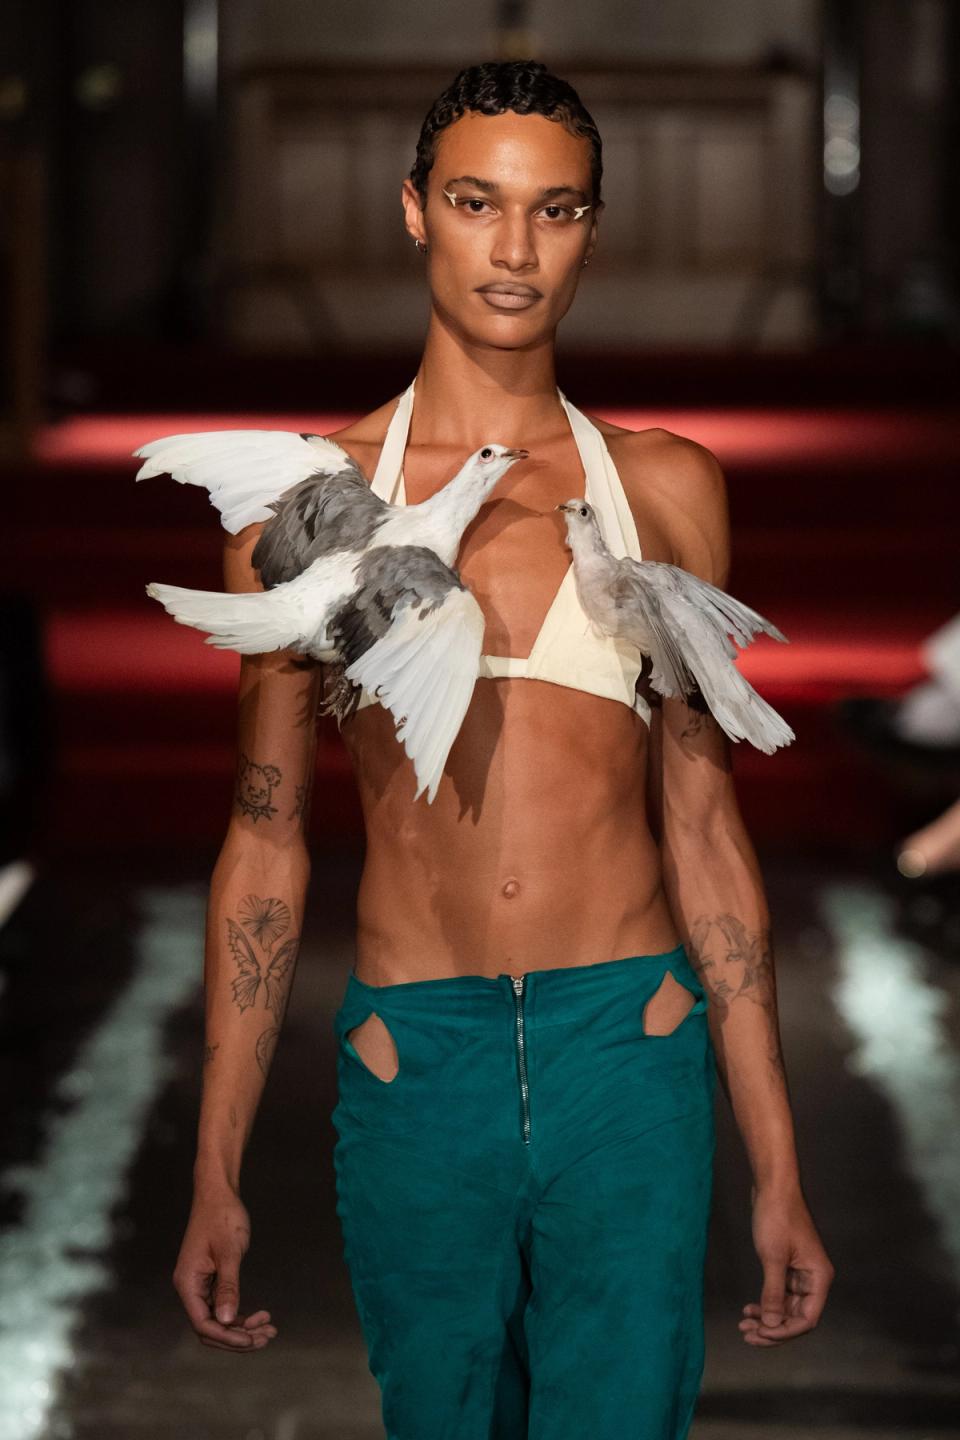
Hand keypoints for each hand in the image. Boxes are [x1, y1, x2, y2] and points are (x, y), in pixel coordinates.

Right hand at [173, 1186, 278, 1351]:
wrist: (219, 1193)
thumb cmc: (222, 1217)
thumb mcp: (229, 1252)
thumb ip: (228, 1286)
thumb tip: (225, 1320)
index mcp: (188, 1283)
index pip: (204, 1324)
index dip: (228, 1336)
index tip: (253, 1338)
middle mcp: (190, 1288)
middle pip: (211, 1328)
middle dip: (238, 1337)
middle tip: (268, 1335)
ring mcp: (200, 1285)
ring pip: (218, 1320)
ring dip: (242, 1329)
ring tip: (270, 1330)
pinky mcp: (211, 1280)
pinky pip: (223, 1307)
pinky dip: (240, 1315)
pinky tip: (261, 1317)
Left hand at [739, 1183, 834, 1345]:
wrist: (772, 1186)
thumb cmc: (776, 1216)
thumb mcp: (773, 1257)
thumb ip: (774, 1293)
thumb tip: (772, 1325)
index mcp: (819, 1278)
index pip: (807, 1319)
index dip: (784, 1331)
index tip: (761, 1333)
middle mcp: (813, 1279)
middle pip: (796, 1317)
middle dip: (772, 1328)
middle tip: (746, 1333)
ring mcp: (800, 1273)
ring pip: (786, 1307)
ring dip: (767, 1318)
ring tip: (744, 1324)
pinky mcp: (787, 1266)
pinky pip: (779, 1294)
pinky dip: (765, 1303)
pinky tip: (749, 1308)